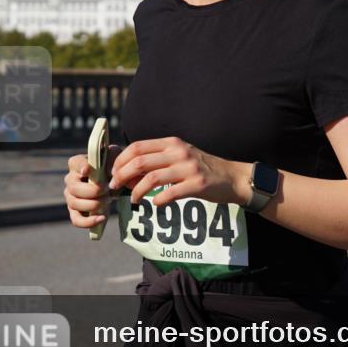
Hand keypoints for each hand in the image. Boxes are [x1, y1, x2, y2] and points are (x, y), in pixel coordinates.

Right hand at [63, 145, 120, 229]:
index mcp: (78, 164)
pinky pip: (76, 220)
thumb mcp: (114, 156)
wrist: (113, 181)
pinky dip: (88, 222)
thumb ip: (112, 158)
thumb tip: (109, 171)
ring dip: (93, 204)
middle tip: (107, 189)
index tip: (88, 171)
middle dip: (92, 191)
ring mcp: (71, 196)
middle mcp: (70, 180)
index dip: (80, 167)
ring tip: (108, 200)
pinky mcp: (75, 211)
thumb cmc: (111, 166)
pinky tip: (102, 218)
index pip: (75, 163)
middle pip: (74, 188)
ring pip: (74, 204)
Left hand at [108, 136, 246, 206]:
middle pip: (140, 162)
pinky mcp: (197, 184)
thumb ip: (157, 160)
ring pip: (151, 178)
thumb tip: (128, 173)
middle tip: (116, 187)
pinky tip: (155, 204)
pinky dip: (157, 200)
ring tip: (133, 199)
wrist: (232, 177)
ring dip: (136, 191)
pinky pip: (169, 194)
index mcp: (172, 143)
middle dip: (122, 176)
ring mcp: (189, 168)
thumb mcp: (180, 156)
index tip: (114, 173)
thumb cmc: (202, 168)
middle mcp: (179, 152)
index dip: (120, 161)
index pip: (137, 147)